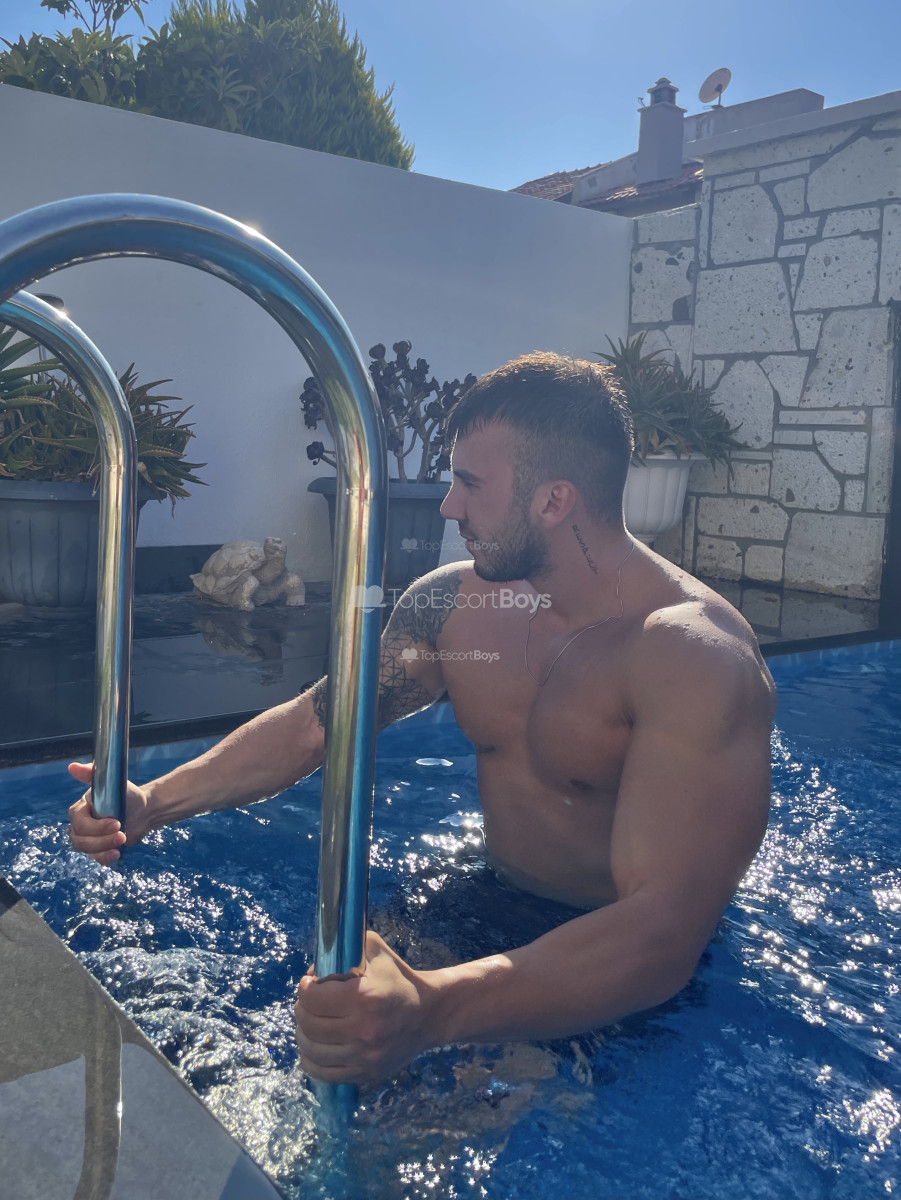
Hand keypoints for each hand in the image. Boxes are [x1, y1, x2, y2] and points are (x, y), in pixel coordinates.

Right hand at [67, 762, 152, 864]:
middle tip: (122, 835)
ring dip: (104, 848)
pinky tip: (117, 854)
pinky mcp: (98, 848)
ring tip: (122, 841)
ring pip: (87, 850)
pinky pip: (95, 858)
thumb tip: (72, 767)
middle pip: (80, 840)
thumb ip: (91, 774)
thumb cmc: (127, 795)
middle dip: (102, 839)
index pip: (79, 823)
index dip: (96, 826)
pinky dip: (105, 858)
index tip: (116, 823)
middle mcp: (79, 824)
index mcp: (80, 809)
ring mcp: (88, 838)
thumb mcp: (112, 782)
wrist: (143, 811)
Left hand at [294, 931, 435, 1083]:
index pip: (313, 998)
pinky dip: (310, 1062)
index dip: (304, 989)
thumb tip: (312, 973)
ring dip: (303, 1035)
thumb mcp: (375, 952)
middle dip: (301, 1010)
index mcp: (365, 997)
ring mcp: (365, 1055)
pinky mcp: (366, 1073)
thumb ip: (343, 952)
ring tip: (310, 1023)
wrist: (430, 1013)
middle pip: (309, 1025)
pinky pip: (324, 1073)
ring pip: (312, 1050)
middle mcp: (363, 1029)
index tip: (308, 984)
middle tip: (308, 1003)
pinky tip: (313, 1048)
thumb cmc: (399, 978)